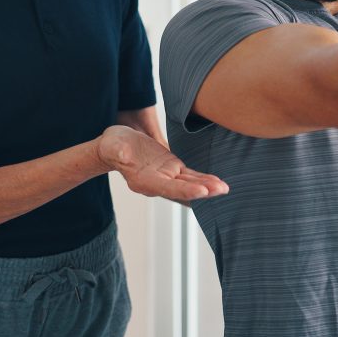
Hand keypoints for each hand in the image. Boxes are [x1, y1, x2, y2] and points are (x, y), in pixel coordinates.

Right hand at [96, 125, 228, 201]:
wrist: (116, 145)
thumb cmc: (112, 146)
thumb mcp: (112, 145)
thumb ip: (117, 151)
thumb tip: (122, 154)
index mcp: (144, 181)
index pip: (168, 188)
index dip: (185, 190)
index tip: (201, 191)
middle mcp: (158, 183)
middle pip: (183, 189)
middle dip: (203, 190)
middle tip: (221, 190)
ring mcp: (167, 177)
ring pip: (190, 184)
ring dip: (208, 187)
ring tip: (224, 188)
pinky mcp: (173, 169)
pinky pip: (191, 176)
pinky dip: (204, 179)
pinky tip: (217, 182)